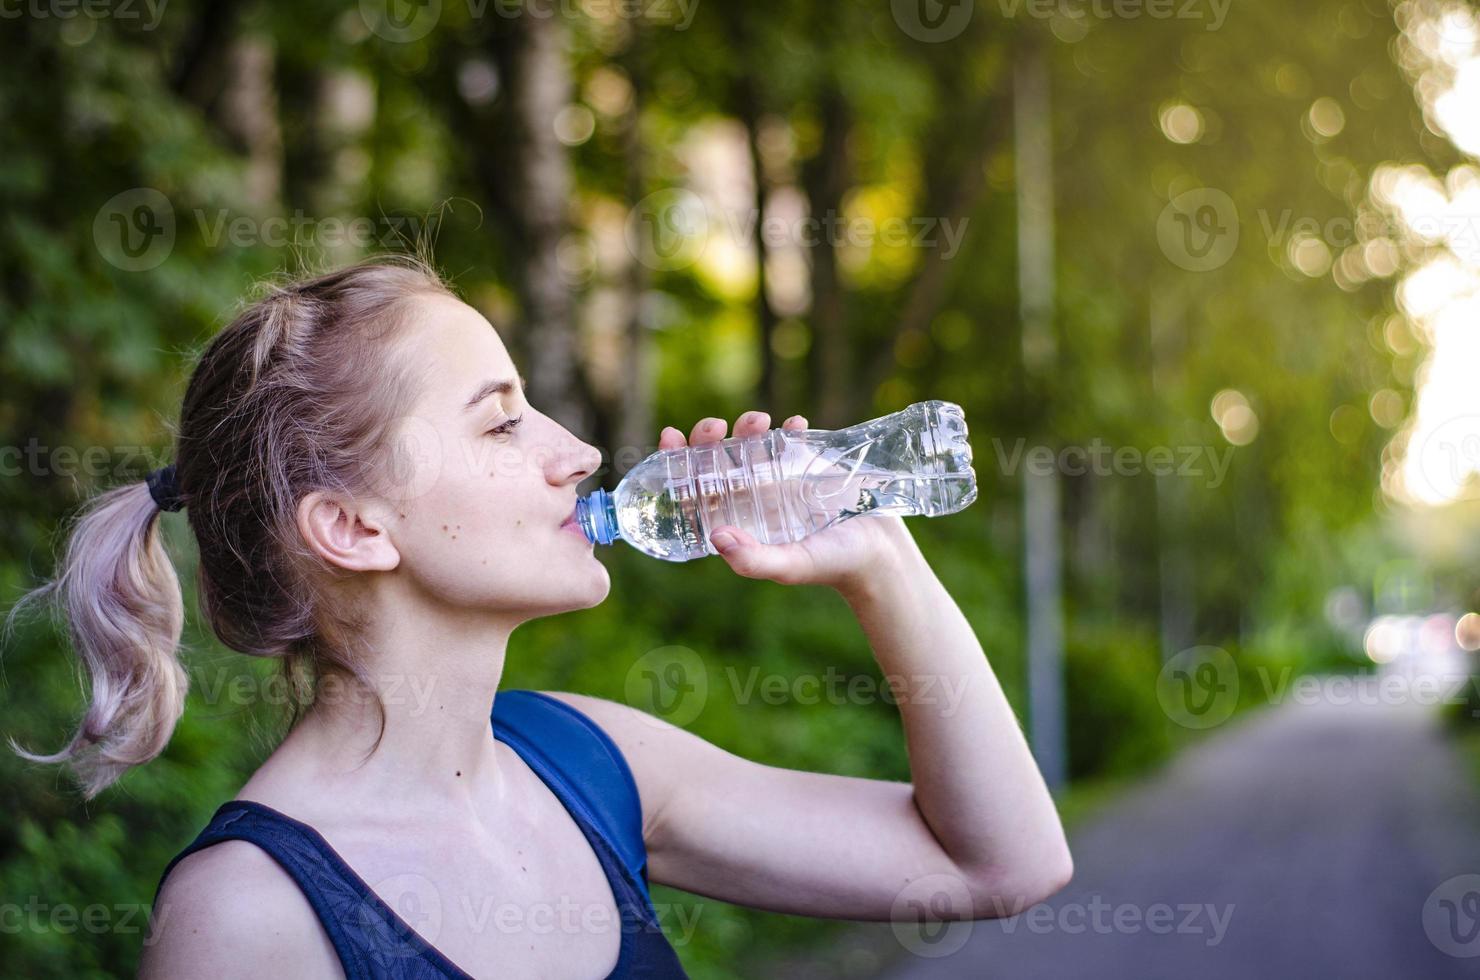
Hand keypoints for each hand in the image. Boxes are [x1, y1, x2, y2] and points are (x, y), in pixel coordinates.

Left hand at [659, 410, 915, 593]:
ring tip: (759, 422)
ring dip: (747, 427)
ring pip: (750, 443)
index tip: (670, 436)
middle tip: (715, 427)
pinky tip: (796, 425)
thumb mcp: (790, 566)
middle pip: (716, 460)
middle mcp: (752, 497)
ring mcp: (779, 478)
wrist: (880, 553)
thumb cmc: (831, 565)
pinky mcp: (809, 463)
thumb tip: (716, 535)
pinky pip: (791, 438)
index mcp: (738, 521)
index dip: (676, 463)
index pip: (695, 489)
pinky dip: (790, 428)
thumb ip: (754, 559)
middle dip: (709, 437)